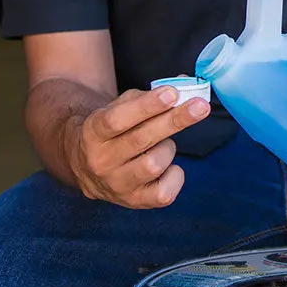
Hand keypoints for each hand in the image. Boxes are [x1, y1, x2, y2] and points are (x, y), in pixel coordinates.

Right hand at [67, 87, 209, 207]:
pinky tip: (170, 167)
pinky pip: (164, 193)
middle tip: (200, 106)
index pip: (117, 119)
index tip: (172, 93)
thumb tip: (186, 84)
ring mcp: (116, 184)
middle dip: (174, 120)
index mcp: (93, 132)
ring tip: (164, 144)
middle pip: (141, 140)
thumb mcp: (120, 107)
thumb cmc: (113, 130)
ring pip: (154, 164)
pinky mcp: (133, 202)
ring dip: (168, 148)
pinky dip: (175, 176)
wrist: (86, 166)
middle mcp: (101, 161)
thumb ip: (149, 95)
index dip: (146, 106)